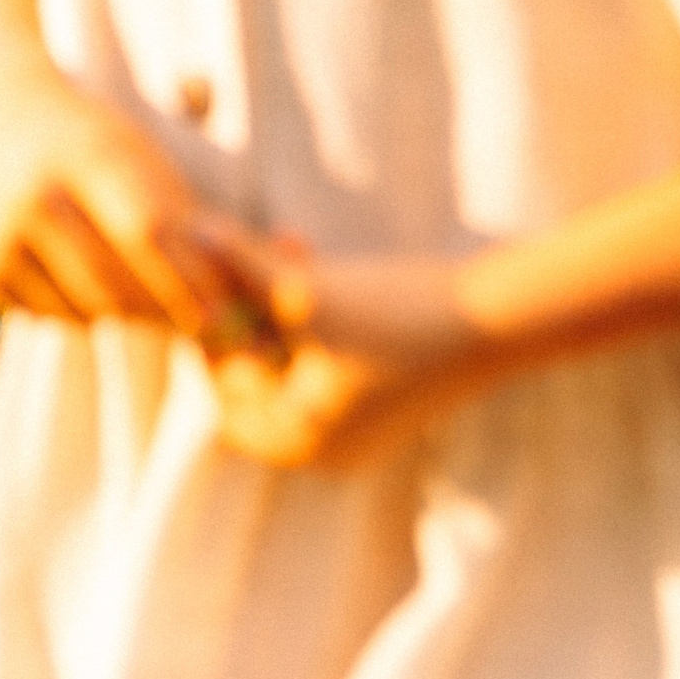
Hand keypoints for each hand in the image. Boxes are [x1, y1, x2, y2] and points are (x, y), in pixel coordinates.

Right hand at [0, 0, 274, 349]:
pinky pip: (49, 316)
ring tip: (143, 291)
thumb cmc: (95, 133)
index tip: (232, 318)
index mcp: (86, 153)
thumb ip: (206, 220)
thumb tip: (294, 269)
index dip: (195, 283)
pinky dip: (79, 310)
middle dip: (169, 312)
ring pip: (88, 311)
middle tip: (204, 326)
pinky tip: (86, 277)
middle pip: (120, 285)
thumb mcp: (148, 156)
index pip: (150, 234)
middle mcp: (34, 194)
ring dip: (125, 313)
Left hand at [204, 252, 493, 468]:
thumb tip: (182, 231)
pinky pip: (324, 363)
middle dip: (250, 312)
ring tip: (294, 248)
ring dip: (282, 306)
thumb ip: (242, 263)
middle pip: (255, 377)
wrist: (497, 320)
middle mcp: (323, 448)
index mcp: (297, 440)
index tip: (211, 277)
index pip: (223, 390)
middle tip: (254, 257)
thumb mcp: (308, 288)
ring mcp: (356, 429)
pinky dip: (314, 320)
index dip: (212, 330)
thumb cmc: (398, 310)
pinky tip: (323, 268)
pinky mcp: (381, 401)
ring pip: (290, 362)